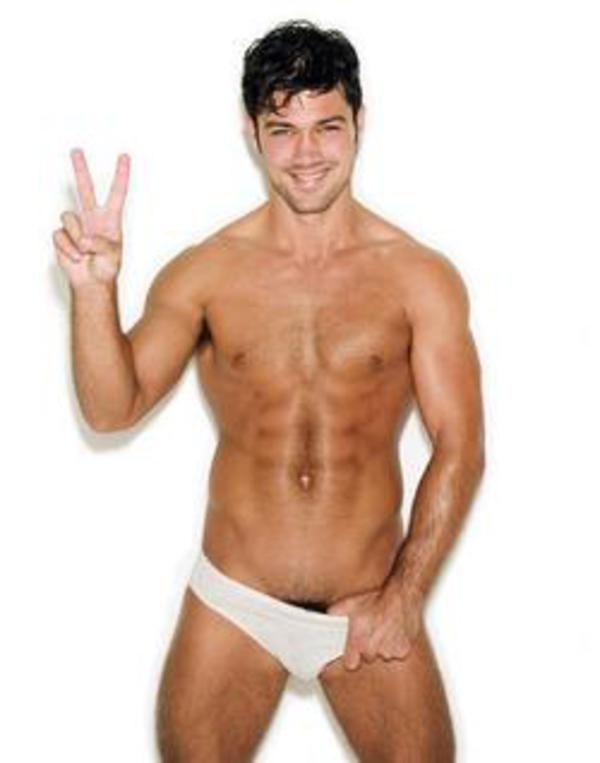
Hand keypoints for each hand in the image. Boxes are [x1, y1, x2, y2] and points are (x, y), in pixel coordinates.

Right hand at [53, 148, 130, 288]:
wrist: (92, 282)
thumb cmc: (107, 268)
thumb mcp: (112, 256)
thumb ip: (100, 244)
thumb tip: (84, 239)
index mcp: (111, 219)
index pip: (117, 193)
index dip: (121, 175)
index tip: (124, 157)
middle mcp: (93, 218)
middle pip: (85, 188)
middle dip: (80, 169)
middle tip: (76, 150)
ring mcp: (77, 226)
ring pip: (69, 218)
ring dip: (77, 239)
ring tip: (85, 252)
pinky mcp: (63, 235)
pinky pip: (60, 235)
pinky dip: (68, 249)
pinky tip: (75, 257)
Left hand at [327, 580, 424, 670]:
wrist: (401, 593)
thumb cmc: (377, 597)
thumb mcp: (350, 602)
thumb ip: (336, 613)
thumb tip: (327, 618)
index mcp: (358, 641)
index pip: (351, 664)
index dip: (352, 657)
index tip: (353, 650)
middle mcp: (373, 649)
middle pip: (368, 657)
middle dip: (369, 647)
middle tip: (371, 631)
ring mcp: (389, 651)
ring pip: (384, 654)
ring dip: (383, 645)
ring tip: (384, 628)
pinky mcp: (403, 650)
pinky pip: (398, 651)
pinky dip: (397, 644)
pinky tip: (395, 630)